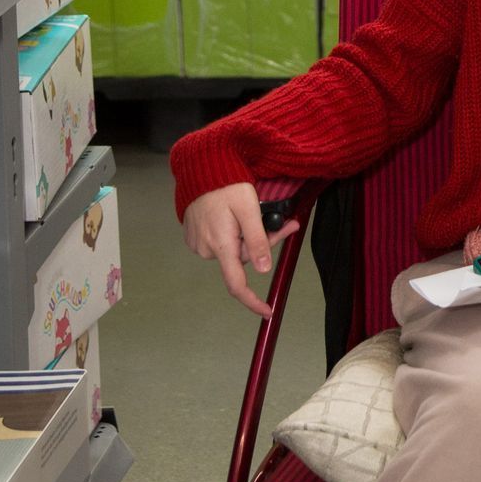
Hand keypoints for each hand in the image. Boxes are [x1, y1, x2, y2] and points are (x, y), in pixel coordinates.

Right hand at [182, 182, 297, 317]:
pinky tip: (236, 215)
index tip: (267, 311)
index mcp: (221, 246)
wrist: (200, 170)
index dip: (253, 301)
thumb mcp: (249, 209)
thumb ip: (258, 239)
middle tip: (285, 222)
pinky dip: (235, 233)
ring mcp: (199, 244)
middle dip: (264, 245)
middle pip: (243, 258)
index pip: (237, 284)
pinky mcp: (196, 236)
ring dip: (249, 237)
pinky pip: (222, 242)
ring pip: (234, 250)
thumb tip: (264, 269)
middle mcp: (207, 250)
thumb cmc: (226, 185)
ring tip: (255, 212)